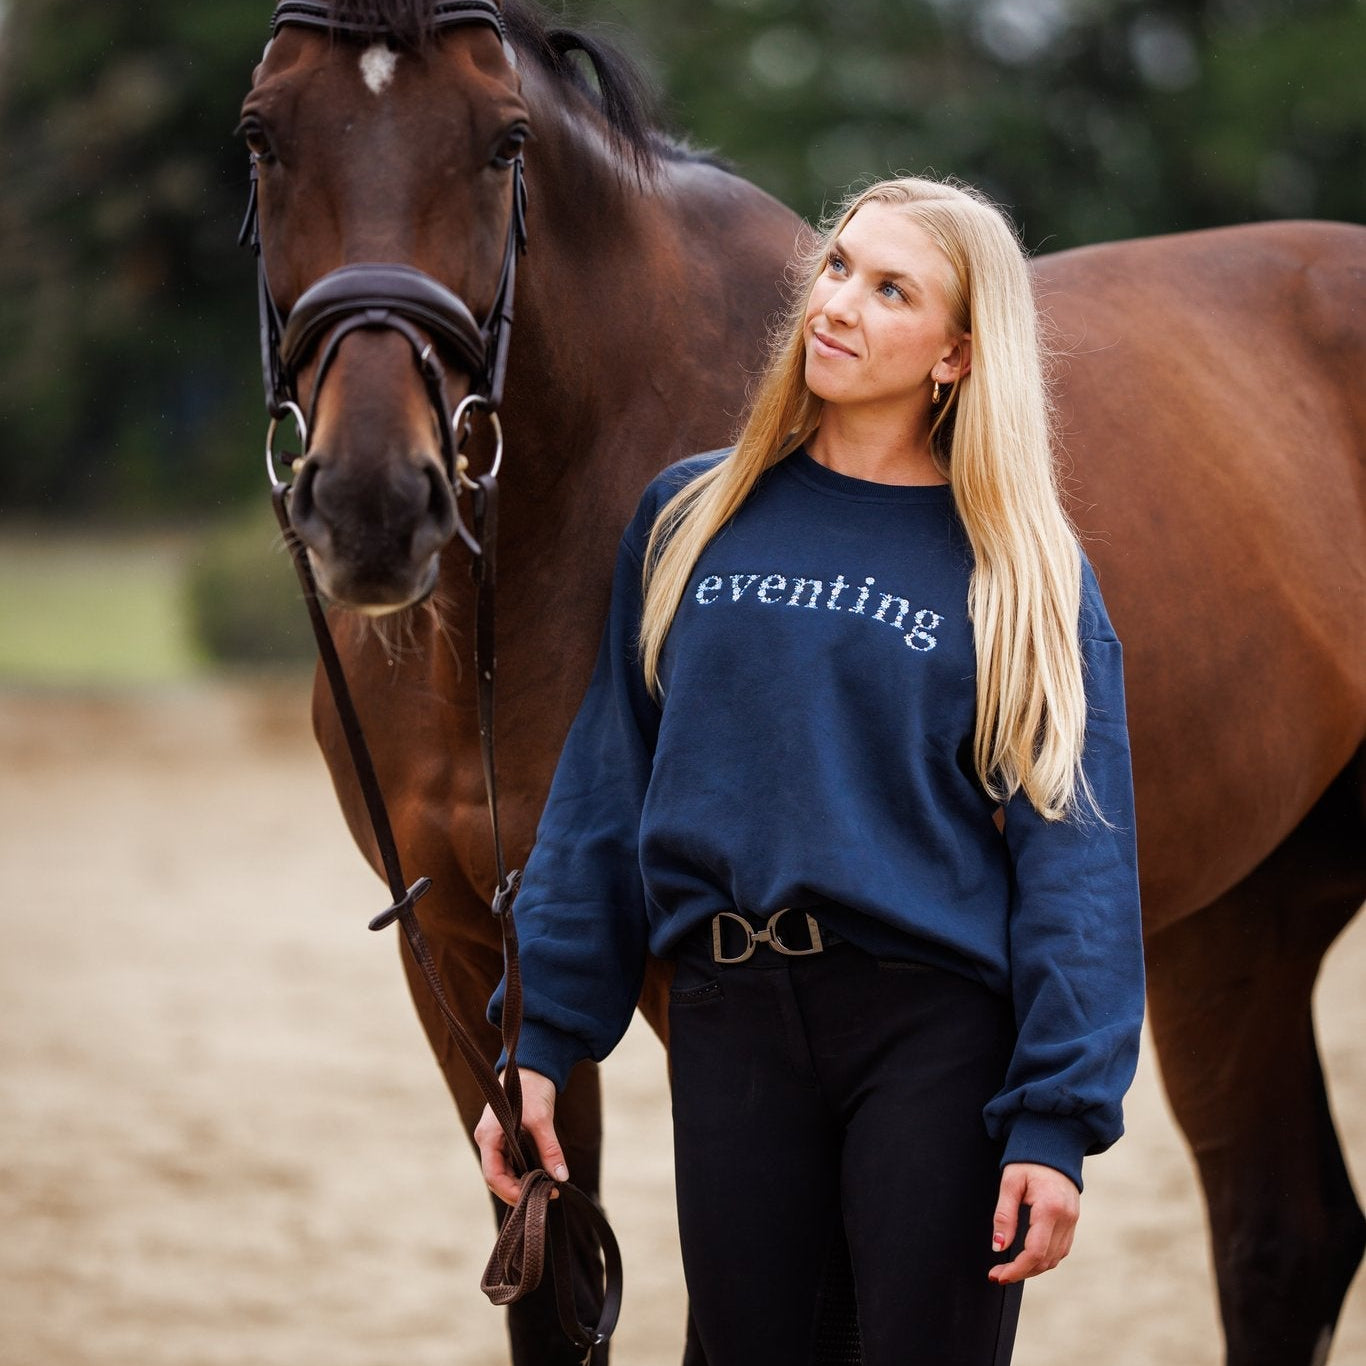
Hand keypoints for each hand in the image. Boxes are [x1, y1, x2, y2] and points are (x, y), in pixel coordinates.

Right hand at [474, 1068, 567, 1206]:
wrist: (533, 1067)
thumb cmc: (532, 1088)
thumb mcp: (542, 1119)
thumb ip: (549, 1149)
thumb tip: (561, 1177)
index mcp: (488, 1135)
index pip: (492, 1174)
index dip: (510, 1191)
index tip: (533, 1197)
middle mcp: (488, 1140)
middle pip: (497, 1177)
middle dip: (518, 1191)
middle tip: (545, 1196)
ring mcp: (496, 1140)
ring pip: (504, 1172)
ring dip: (521, 1184)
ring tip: (546, 1190)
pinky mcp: (506, 1139)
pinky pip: (511, 1164)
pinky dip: (524, 1173)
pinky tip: (540, 1179)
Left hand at [988, 1162, 1079, 1283]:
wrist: (1054, 1144)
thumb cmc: (1028, 1160)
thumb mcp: (1010, 1182)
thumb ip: (1004, 1215)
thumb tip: (998, 1247)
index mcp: (1050, 1208)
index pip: (1035, 1252)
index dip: (1016, 1269)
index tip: (997, 1274)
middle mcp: (1066, 1218)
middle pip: (1046, 1260)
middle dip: (1022, 1272)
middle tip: (998, 1274)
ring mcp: (1073, 1221)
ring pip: (1055, 1258)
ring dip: (1033, 1268)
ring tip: (1009, 1269)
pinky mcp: (1073, 1221)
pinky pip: (1061, 1249)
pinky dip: (1044, 1258)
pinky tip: (1027, 1257)